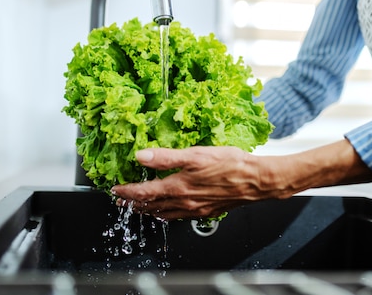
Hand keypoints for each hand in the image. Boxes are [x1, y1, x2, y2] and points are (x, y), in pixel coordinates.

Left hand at [111, 146, 270, 219]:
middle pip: (151, 206)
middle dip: (133, 204)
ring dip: (148, 211)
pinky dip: (166, 214)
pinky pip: (179, 216)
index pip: (144, 193)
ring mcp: (195, 209)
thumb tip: (141, 156)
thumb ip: (166, 157)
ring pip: (164, 214)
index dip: (127, 192)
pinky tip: (167, 211)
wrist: (256, 181)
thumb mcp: (195, 155)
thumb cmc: (230, 165)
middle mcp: (184, 202)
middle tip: (121, 202)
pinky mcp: (205, 210)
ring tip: (138, 208)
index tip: (115, 190)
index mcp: (179, 187)